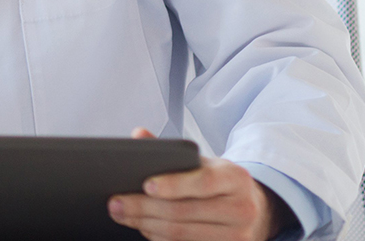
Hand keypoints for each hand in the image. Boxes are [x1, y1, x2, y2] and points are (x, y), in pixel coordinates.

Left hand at [108, 128, 289, 240]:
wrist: (250, 208)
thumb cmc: (216, 182)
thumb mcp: (201, 162)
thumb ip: (170, 150)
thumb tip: (138, 134)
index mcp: (236, 178)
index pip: (203, 182)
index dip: (173, 184)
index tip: (146, 185)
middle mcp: (242, 208)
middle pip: (184, 211)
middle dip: (143, 207)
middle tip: (116, 203)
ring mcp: (238, 235)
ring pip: (181, 234)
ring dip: (146, 225)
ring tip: (123, 214)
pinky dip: (159, 238)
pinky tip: (143, 228)